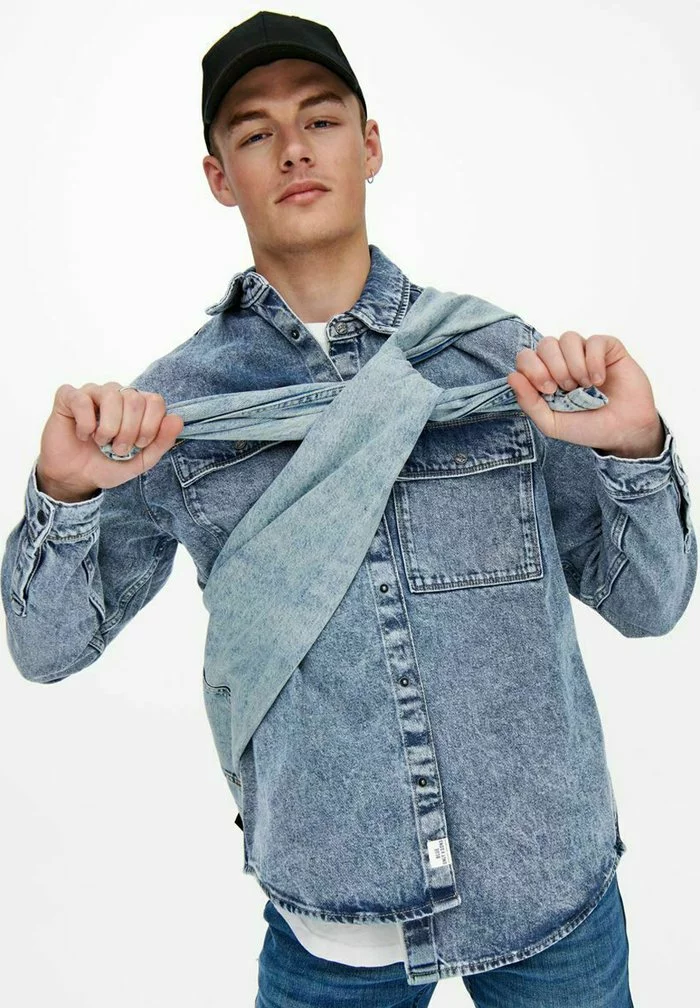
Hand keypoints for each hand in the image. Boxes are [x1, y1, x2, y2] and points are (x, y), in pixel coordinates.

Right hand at [37, 382, 184, 497]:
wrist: (76, 478)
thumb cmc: (108, 464)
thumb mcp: (141, 461)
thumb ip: (162, 442)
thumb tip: (177, 419)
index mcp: (137, 406)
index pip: (155, 401)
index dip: (150, 426)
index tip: (139, 445)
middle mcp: (117, 394)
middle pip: (135, 399)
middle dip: (129, 431)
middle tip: (118, 449)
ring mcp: (92, 392)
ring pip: (111, 395)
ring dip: (109, 427)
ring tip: (101, 442)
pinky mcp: (69, 397)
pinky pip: (82, 399)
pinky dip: (85, 423)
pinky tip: (83, 435)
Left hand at [506, 331, 664, 455]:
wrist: (623, 432)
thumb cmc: (587, 427)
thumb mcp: (551, 423)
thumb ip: (529, 403)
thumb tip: (512, 376)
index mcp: (545, 376)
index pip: (526, 356)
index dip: (532, 368)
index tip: (548, 389)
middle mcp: (563, 361)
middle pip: (545, 344)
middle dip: (554, 367)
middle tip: (567, 389)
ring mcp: (585, 353)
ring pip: (568, 338)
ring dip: (574, 364)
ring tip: (584, 386)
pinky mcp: (608, 349)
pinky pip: (594, 341)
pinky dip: (594, 361)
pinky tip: (600, 380)